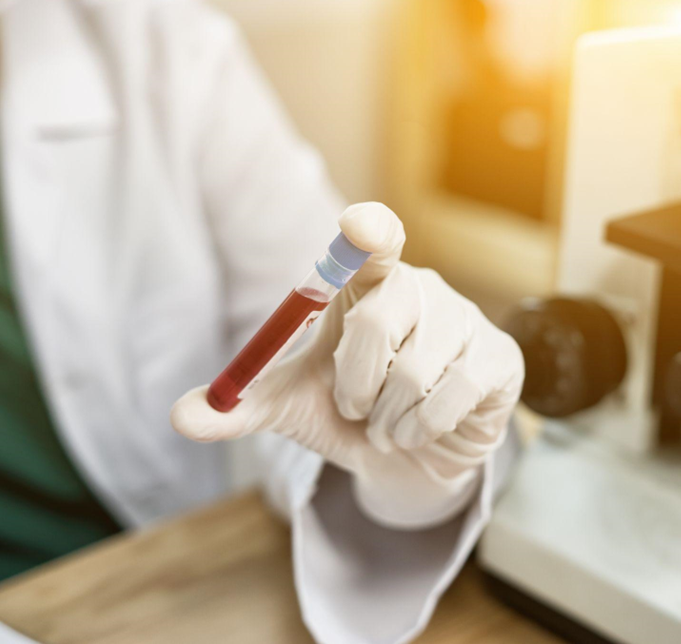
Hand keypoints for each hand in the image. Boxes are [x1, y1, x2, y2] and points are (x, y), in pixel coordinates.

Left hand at [171, 202, 524, 526]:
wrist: (411, 452)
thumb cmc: (352, 410)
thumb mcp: (291, 407)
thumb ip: (240, 407)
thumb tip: (180, 417)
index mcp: (367, 283)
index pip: (372, 240)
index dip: (367, 232)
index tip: (359, 227)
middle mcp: (420, 289)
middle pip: (377, 322)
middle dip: (354, 387)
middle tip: (357, 407)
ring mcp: (466, 320)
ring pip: (414, 374)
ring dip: (388, 420)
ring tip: (390, 423)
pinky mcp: (499, 359)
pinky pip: (453, 396)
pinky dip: (422, 430)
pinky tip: (422, 429)